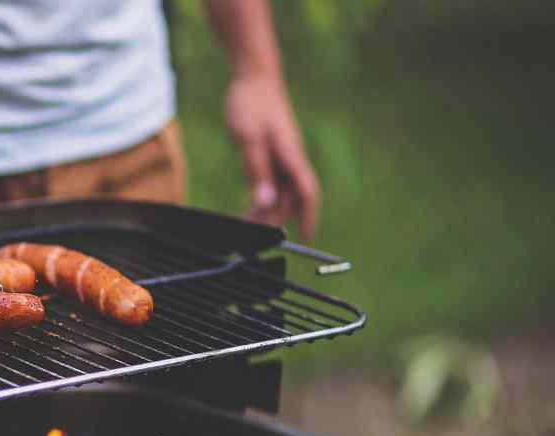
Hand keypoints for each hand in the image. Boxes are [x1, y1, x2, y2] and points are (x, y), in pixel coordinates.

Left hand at [225, 74, 319, 240]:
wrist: (253, 76)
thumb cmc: (250, 103)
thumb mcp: (248, 138)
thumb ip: (256, 171)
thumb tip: (266, 202)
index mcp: (291, 156)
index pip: (307, 193)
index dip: (309, 217)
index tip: (306, 239)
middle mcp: (292, 159)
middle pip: (292, 198)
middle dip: (277, 219)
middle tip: (252, 234)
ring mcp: (284, 156)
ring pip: (282, 192)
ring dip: (268, 210)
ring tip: (246, 223)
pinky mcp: (274, 153)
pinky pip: (273, 182)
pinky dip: (264, 197)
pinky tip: (250, 206)